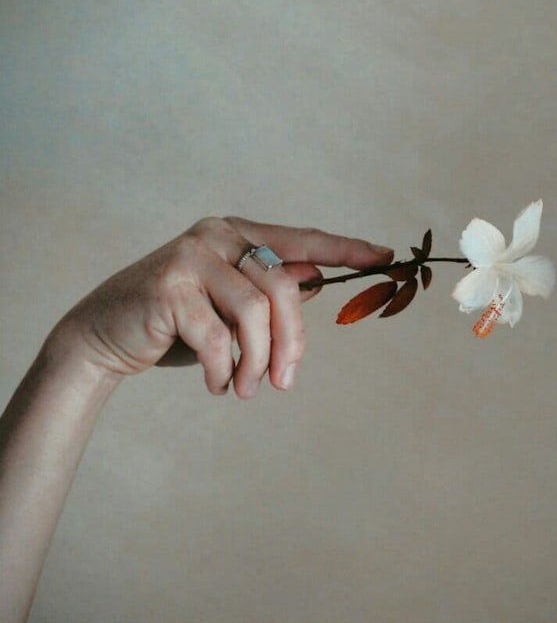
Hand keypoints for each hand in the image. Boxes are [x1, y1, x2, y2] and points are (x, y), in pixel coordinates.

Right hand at [55, 217, 393, 397]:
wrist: (103, 336)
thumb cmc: (177, 324)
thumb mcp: (231, 307)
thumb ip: (271, 292)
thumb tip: (322, 282)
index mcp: (237, 234)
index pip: (303, 240)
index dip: (346, 249)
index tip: (386, 258)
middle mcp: (216, 236)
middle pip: (285, 286)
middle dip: (292, 342)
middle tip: (285, 383)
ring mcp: (190, 257)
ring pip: (255, 313)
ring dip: (256, 362)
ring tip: (244, 388)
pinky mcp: (168, 287)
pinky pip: (218, 337)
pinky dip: (223, 370)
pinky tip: (216, 382)